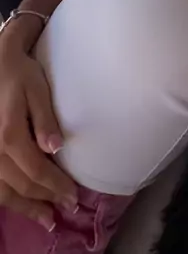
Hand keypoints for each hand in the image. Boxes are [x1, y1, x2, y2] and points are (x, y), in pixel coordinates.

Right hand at [0, 43, 76, 229]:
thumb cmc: (18, 74)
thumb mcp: (36, 90)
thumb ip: (45, 120)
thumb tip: (57, 148)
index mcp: (9, 135)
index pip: (37, 171)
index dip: (56, 186)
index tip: (75, 196)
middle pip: (22, 185)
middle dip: (46, 200)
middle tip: (67, 208)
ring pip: (4, 192)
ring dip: (26, 208)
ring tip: (47, 219)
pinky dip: (8, 200)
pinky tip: (21, 205)